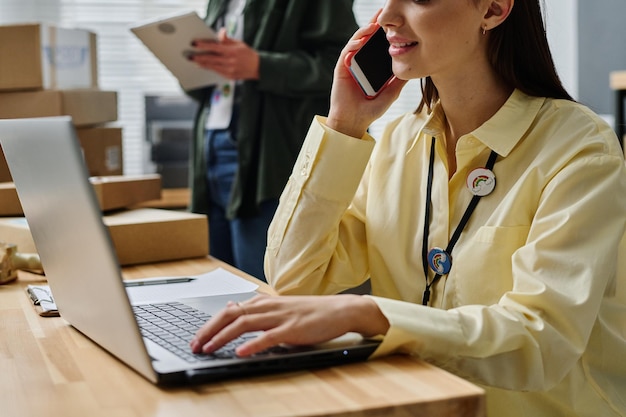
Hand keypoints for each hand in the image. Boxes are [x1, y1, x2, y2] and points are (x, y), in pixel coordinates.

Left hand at [190, 28, 259, 79]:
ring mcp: (229, 70)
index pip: (215, 47)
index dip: (203, 45)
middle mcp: (230, 61)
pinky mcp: (229, 77)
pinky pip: (216, 72)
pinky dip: (209, 68)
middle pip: (210, 59)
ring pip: (212, 67)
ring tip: (194, 61)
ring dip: (202, 64)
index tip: (195, 44)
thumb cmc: (247, 54)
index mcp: (232, 51)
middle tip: (190, 56)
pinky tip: (203, 66)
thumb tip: (221, 32)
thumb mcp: (238, 43)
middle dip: (199, 57)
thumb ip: (227, 39)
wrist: (257, 68)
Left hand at [190, 294, 388, 356]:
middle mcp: (268, 307)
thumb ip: (257, 309)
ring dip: (223, 337)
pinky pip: (269, 337)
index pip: (229, 310)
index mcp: (264, 303)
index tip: (196, 338)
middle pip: (230, 315)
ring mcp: (280, 317)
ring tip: (209, 348)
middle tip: (195, 345)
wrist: (339, 310)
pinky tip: (241, 352)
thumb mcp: (279, 307)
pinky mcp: (293, 329)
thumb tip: (233, 308)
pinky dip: (252, 345)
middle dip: (209, 330)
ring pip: (244, 324)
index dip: (209, 324)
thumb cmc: (310, 312)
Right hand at [326, 21, 406, 137]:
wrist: (354, 122)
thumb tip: (414, 67)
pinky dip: (353, 44)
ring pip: (356, 42)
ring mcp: (350, 64)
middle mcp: (360, 63)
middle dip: (374, 24)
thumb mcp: (391, 92)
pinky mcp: (341, 68)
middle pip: (367, 39)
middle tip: (383, 12)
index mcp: (371, 67)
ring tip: (374, 23)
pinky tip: (361, 40)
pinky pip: (346, 52)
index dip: (384, 33)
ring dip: (364, 31)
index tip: (395, 22)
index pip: (378, 45)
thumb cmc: (370, 110)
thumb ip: (399, 80)